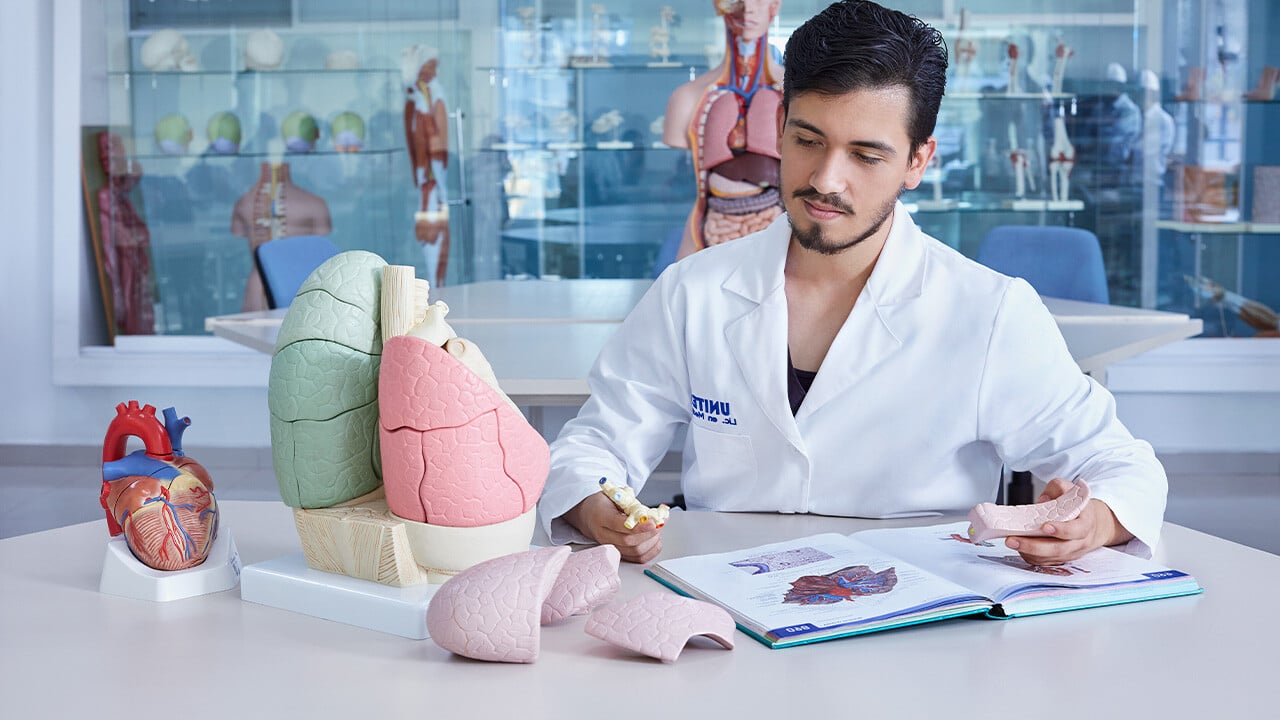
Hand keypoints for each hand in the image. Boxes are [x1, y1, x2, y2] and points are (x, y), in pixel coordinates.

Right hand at [563, 492, 663, 563]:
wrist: (588, 515)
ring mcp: (610, 546)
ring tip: (657, 530)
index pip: (619, 525)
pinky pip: (637, 558)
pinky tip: (654, 540)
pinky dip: (650, 551)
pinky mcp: (618, 553)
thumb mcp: (613, 495)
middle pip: (628, 541)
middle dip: (648, 533)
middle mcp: (603, 535)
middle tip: (658, 524)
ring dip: (651, 542)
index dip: (638, 526)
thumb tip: (652, 511)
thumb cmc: (602, 504)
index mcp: (600, 516)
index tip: (652, 522)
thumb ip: (630, 501)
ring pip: (634, 552)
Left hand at [1004, 477, 1133, 564]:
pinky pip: (1045, 562)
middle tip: (1013, 539)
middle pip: (1058, 549)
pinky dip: (1030, 557)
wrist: (1093, 524)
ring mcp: (1070, 553)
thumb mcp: (1072, 491)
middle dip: (1034, 546)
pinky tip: (1019, 548)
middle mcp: (1079, 541)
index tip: (1045, 526)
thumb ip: (1058, 489)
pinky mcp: (1060, 559)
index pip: (1076, 530)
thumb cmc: (1078, 507)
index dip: (1061, 529)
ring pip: (1049, 558)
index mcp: (1085, 523)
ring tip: (1011, 542)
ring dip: (1028, 552)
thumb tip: (1042, 501)